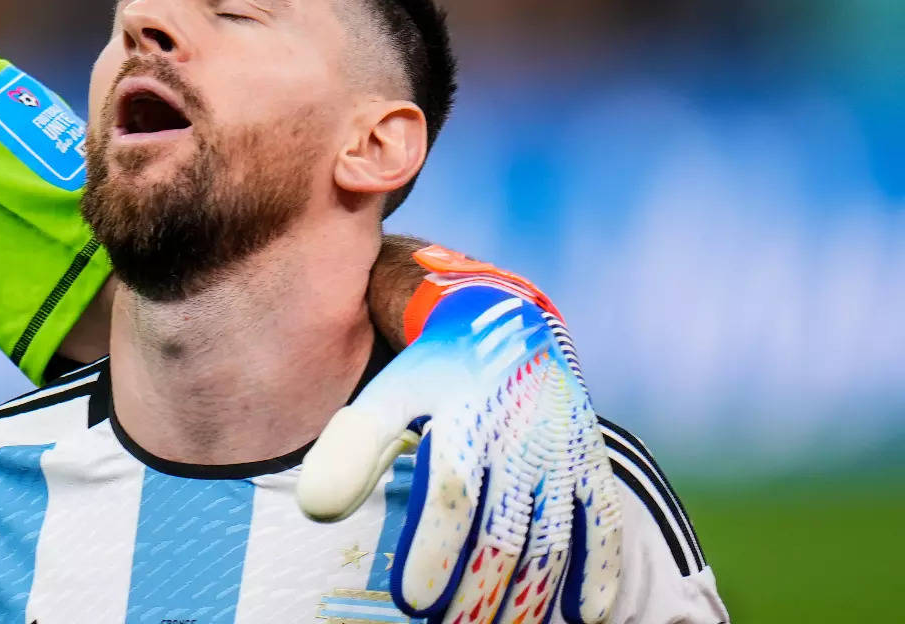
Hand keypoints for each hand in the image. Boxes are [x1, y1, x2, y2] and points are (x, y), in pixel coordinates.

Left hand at [299, 269, 622, 622]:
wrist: (504, 325)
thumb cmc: (433, 374)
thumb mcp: (387, 397)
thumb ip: (352, 449)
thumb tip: (315, 508)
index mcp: (465, 416)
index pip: (453, 493)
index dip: (436, 549)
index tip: (413, 600)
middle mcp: (520, 434)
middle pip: (504, 531)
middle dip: (477, 592)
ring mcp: (562, 450)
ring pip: (552, 539)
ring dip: (529, 597)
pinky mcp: (591, 461)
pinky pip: (605, 521)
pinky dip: (599, 569)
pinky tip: (584, 614)